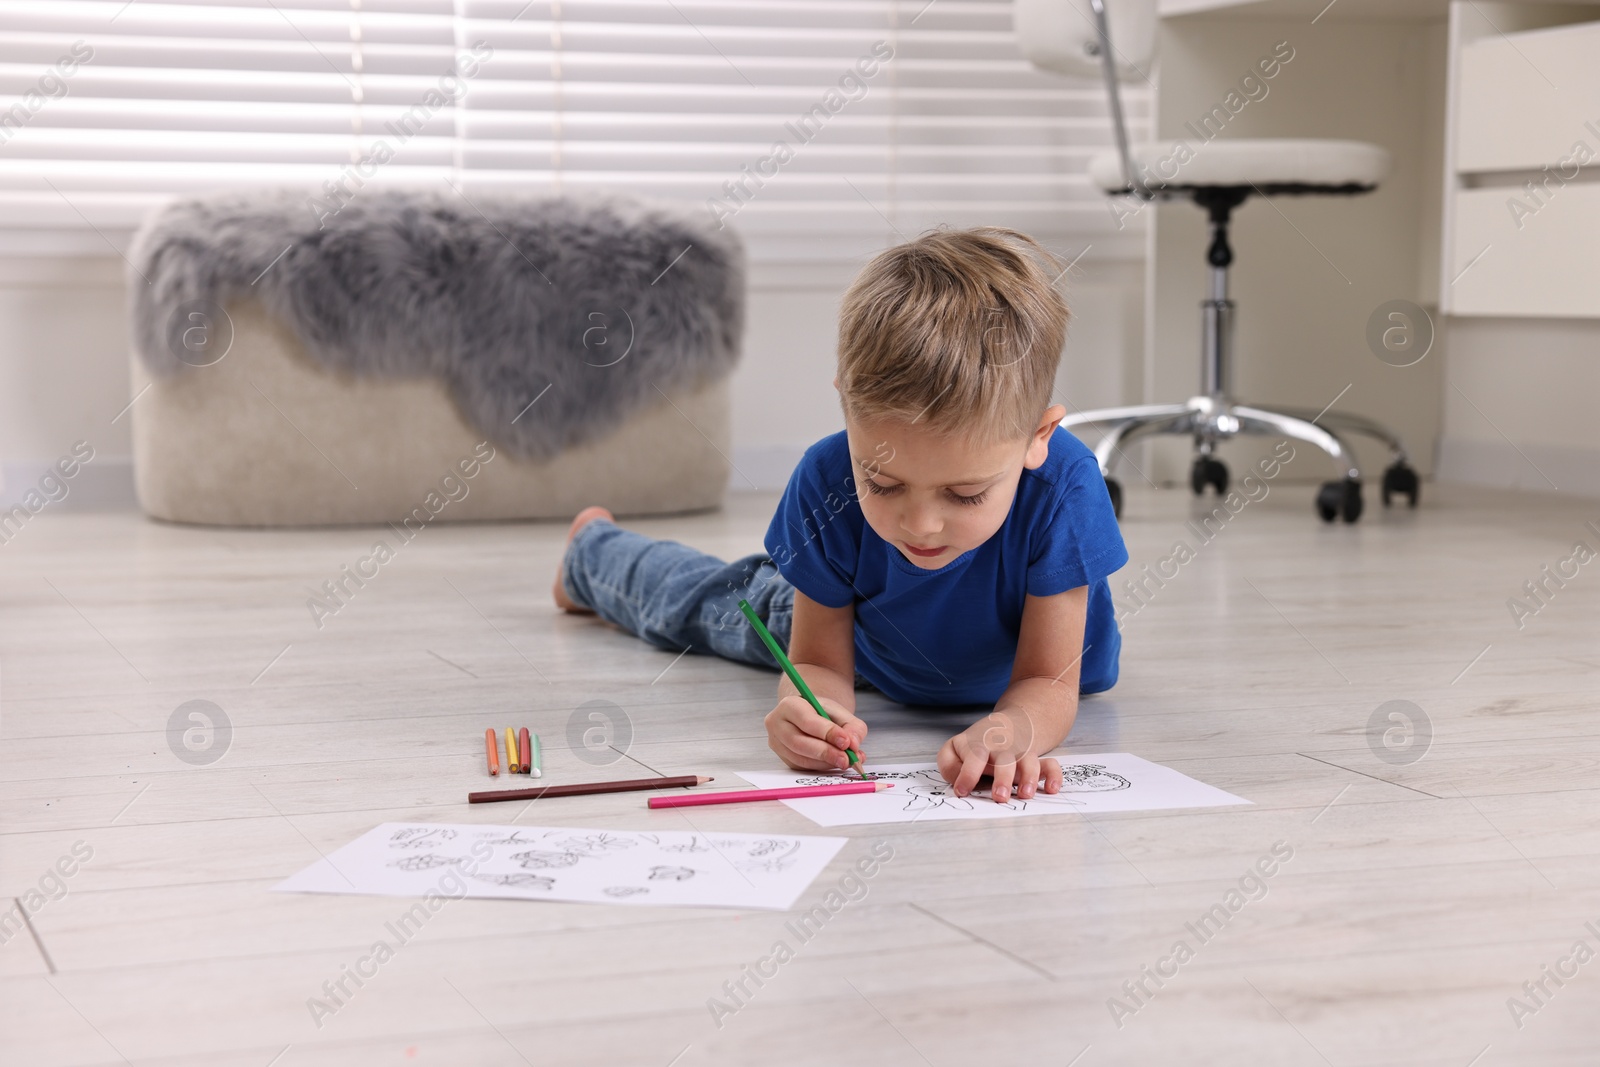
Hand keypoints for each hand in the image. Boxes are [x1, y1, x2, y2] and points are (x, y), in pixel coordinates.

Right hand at [765, 694, 866, 772]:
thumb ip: (852, 726)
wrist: (810, 715)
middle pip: (799, 743)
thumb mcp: (840, 712)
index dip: (827, 733)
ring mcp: (777, 743)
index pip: (806, 721)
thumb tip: (854, 745)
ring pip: (800, 758)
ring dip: (825, 762)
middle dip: (826, 752)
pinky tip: (835, 763)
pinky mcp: (783, 758)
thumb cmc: (822, 712)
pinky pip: (803, 767)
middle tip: (847, 759)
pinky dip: (822, 767)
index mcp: (789, 705)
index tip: (846, 742)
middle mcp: (777, 724)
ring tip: (846, 761)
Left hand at [936, 712, 1063, 802]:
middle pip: (1004, 760)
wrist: (1007, 726)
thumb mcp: (954, 749)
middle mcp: (1002, 749)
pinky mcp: (1036, 761)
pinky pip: (1050, 765)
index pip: (973, 756)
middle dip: (1003, 778)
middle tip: (1000, 796)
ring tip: (1026, 794)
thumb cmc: (976, 745)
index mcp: (979, 746)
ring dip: (1029, 777)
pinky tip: (1052, 789)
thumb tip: (958, 782)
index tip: (962, 792)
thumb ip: (949, 765)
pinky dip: (1054, 776)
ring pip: (1029, 762)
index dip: (967, 774)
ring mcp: (1021, 754)